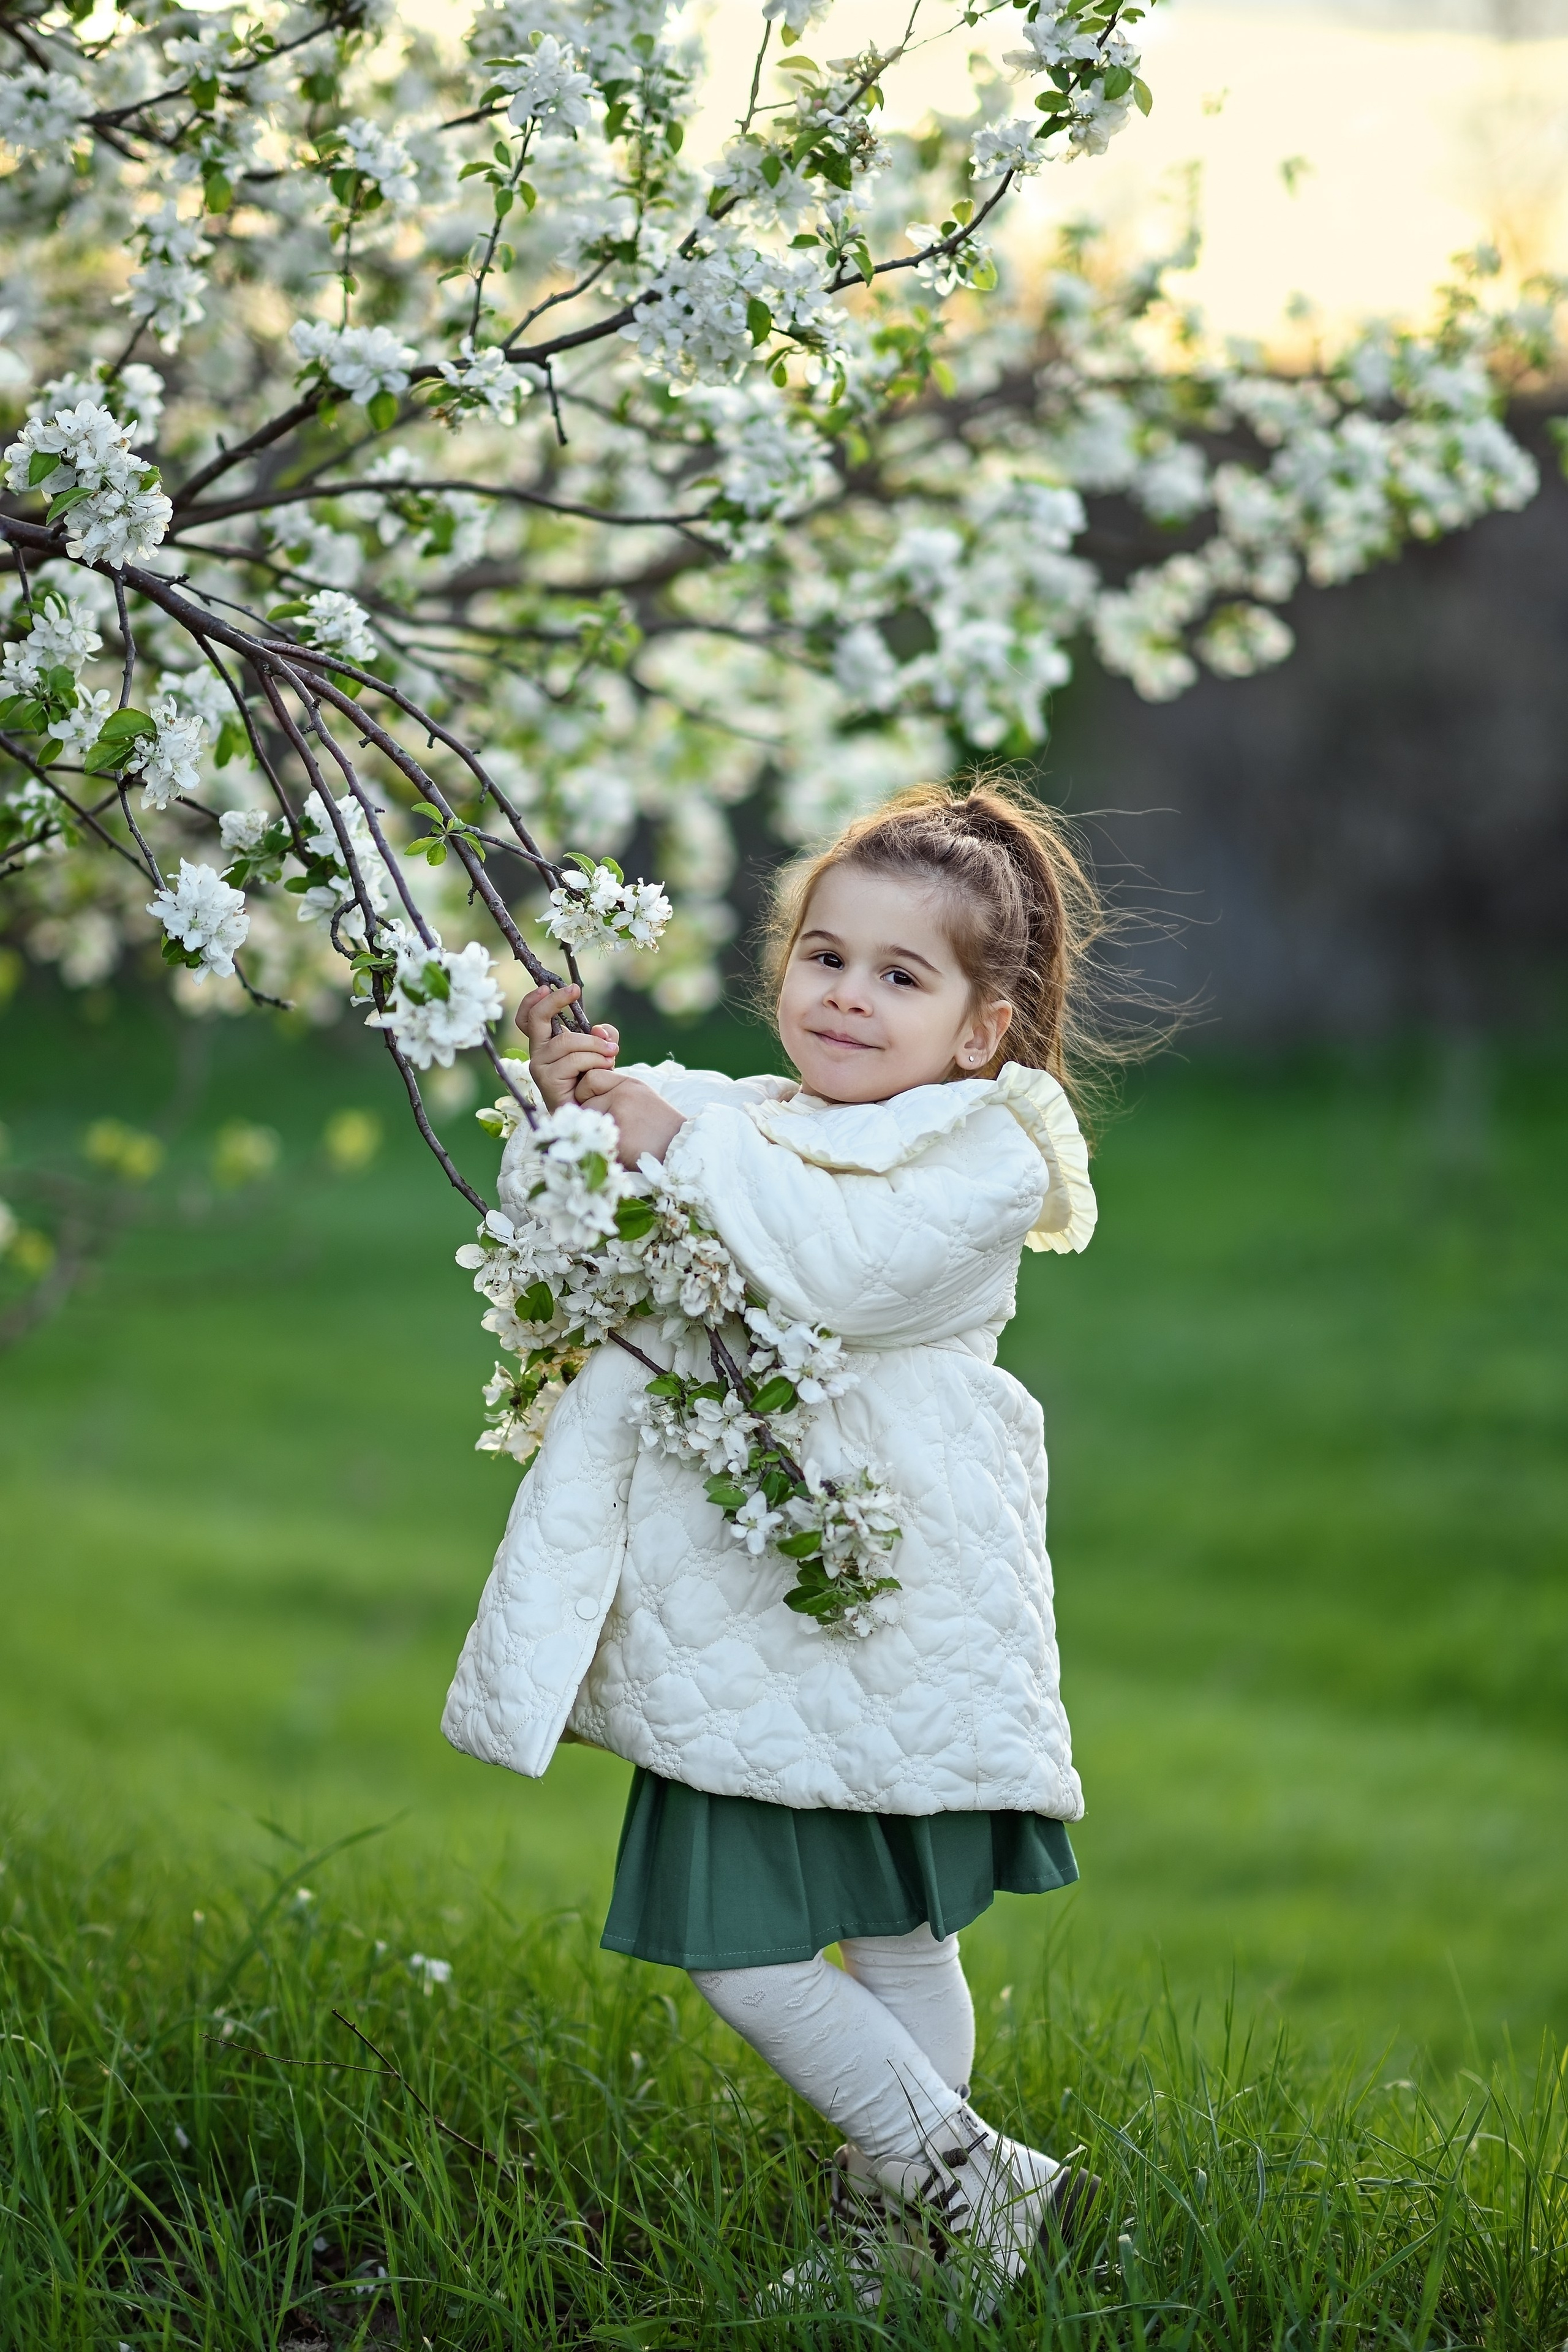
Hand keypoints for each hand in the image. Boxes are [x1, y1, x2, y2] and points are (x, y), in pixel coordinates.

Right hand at [514, 983, 617, 1112]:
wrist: (590, 1114)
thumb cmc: (593, 1083)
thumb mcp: (602, 1052)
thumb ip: (603, 1037)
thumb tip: (599, 1029)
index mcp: (546, 1043)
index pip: (528, 1018)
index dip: (532, 1001)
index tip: (547, 986)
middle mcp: (538, 1053)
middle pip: (536, 1019)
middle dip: (555, 1001)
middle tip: (574, 990)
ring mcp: (539, 1067)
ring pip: (566, 1042)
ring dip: (594, 1044)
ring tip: (612, 1053)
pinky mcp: (547, 1081)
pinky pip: (573, 1061)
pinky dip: (593, 1060)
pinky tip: (605, 1067)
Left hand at [576, 1066, 685, 1166]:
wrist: (681, 1149)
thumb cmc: (660, 1128)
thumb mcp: (641, 1099)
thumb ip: (615, 1093)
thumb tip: (585, 1097)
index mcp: (629, 1084)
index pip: (591, 1078)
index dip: (587, 1092)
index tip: (597, 1106)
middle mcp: (623, 1095)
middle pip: (585, 1102)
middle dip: (591, 1118)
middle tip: (609, 1130)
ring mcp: (619, 1115)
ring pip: (587, 1123)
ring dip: (595, 1134)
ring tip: (617, 1141)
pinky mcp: (617, 1137)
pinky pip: (594, 1141)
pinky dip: (602, 1148)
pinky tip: (620, 1152)